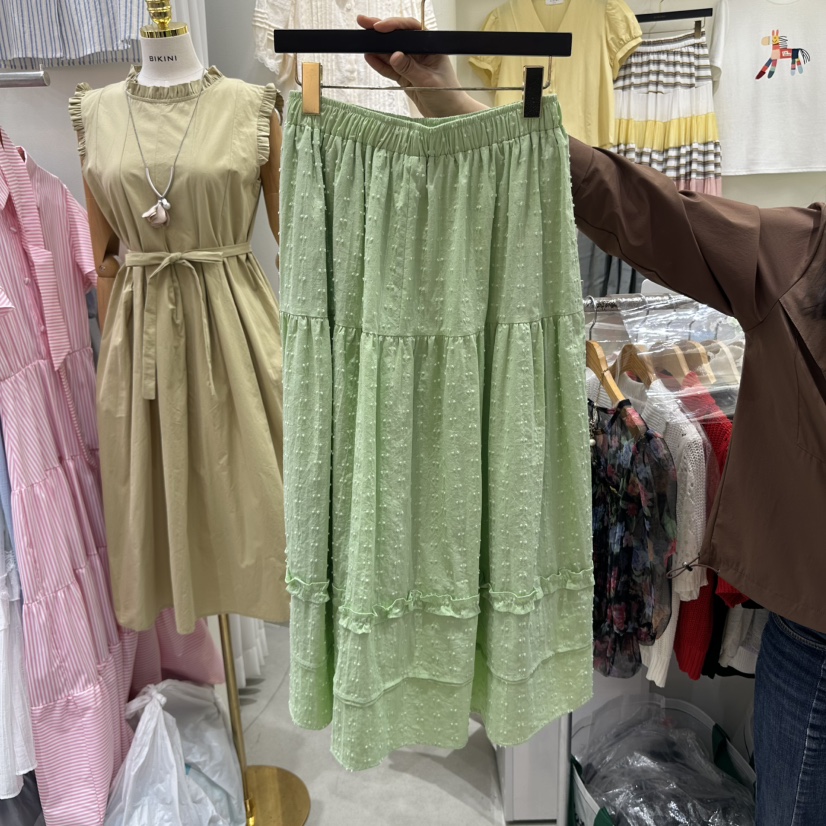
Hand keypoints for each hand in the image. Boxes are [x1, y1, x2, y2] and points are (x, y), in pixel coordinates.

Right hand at [357, 15, 487, 117]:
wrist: (450, 115)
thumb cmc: (448, 96)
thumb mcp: (429, 82)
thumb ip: (410, 69)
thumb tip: (394, 56)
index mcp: (430, 47)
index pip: (411, 29)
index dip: (395, 25)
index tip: (380, 27)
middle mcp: (420, 53)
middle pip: (398, 38)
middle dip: (380, 31)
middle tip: (362, 22)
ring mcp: (411, 65)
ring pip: (391, 53)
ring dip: (376, 47)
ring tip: (360, 40)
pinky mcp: (405, 77)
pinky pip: (390, 69)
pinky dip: (380, 64)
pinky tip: (369, 57)